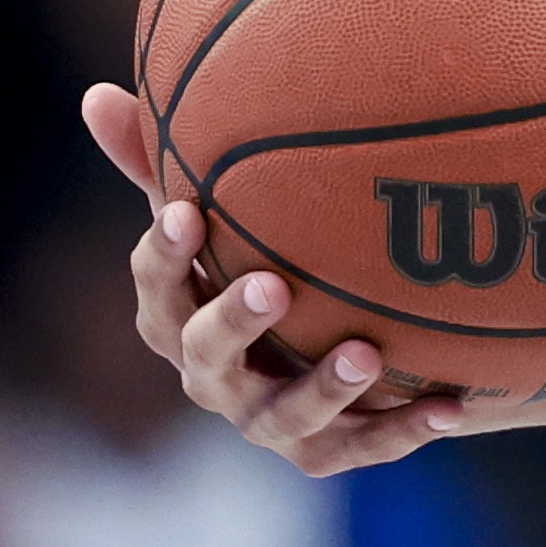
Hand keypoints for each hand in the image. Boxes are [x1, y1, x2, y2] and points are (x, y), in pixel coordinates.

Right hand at [79, 85, 462, 473]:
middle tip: (271, 287)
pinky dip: (405, 429)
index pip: (156, 292)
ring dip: (323, 389)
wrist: (335, 347)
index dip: (163, 256)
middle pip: (205, 358)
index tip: (184, 211)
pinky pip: (363, 447)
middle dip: (232, 324)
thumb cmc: (259, 261)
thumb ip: (166, 165)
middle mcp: (214, 378)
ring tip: (364, 354)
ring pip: (284, 416)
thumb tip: (95, 94)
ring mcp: (267, 421)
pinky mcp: (325, 451)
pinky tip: (450, 404)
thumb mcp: (219, 215)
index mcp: (179, 321)